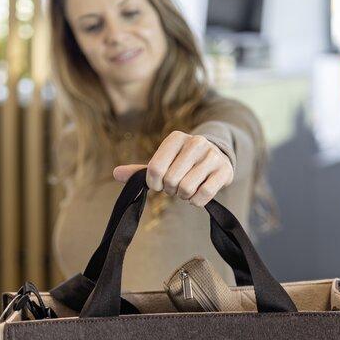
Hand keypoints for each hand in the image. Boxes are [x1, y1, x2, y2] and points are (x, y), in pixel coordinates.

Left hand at [112, 131, 232, 207]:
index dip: (154, 183)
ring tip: (187, 189)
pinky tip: (198, 194)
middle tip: (176, 185)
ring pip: (187, 189)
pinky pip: (203, 195)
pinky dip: (197, 201)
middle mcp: (195, 142)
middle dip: (170, 190)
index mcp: (175, 138)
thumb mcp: (163, 162)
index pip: (155, 168)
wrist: (218, 156)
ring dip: (184, 196)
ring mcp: (212, 156)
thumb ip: (141, 170)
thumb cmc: (183, 162)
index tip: (158, 184)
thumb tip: (116, 174)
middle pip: (170, 180)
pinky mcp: (224, 170)